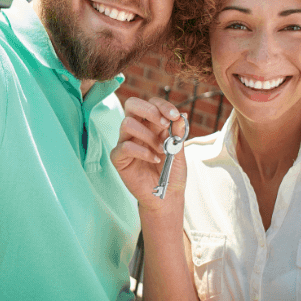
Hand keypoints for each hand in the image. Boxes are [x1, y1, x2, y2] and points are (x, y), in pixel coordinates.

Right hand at [110, 97, 186, 211]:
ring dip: (148, 135)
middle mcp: (137, 130)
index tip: (175, 116)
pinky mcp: (118, 157)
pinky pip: (125, 146)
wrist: (166, 197)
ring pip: (127, 123)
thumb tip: (182, 114)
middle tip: (164, 124)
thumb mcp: (179, 152)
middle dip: (149, 110)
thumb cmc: (172, 172)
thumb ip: (178, 134)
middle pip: (132, 104)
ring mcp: (125, 142)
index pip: (151, 103)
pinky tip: (154, 160)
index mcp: (151, 124)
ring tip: (162, 150)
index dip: (162, 105)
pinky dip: (142, 152)